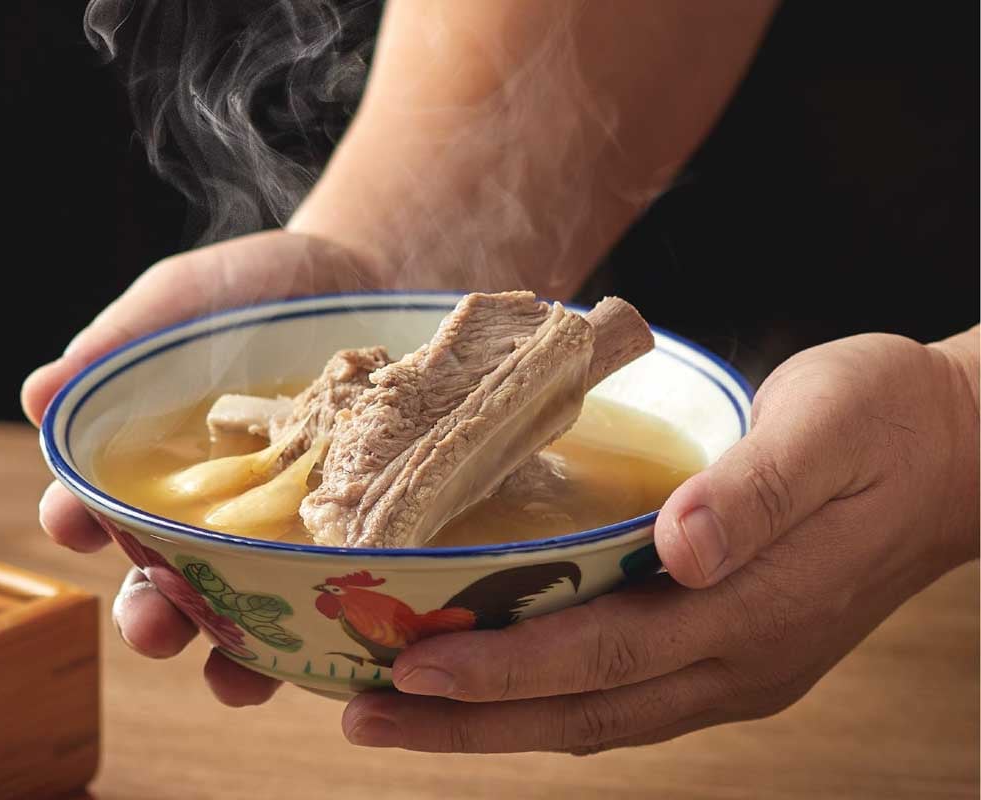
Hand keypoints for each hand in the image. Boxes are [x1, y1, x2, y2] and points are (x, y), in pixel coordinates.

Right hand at [23, 229, 382, 704]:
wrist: (378, 276)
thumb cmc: (264, 289)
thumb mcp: (188, 297)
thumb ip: (122, 340)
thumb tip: (36, 395)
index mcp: (152, 461)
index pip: (96, 503)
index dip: (75, 518)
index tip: (68, 522)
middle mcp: (207, 510)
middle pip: (162, 578)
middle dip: (148, 613)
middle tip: (152, 625)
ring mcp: (277, 530)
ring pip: (240, 610)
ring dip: (226, 652)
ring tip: (232, 676)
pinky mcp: (343, 540)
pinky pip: (324, 601)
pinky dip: (315, 639)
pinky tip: (318, 656)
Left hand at [342, 331, 978, 752]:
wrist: (959, 454)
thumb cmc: (886, 423)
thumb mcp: (827, 428)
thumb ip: (754, 492)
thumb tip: (681, 547)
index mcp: (756, 610)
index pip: (606, 653)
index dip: (505, 666)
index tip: (413, 664)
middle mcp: (739, 661)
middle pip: (582, 712)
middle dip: (466, 721)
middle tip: (360, 717)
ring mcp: (736, 668)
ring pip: (594, 717)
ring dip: (492, 722)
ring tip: (399, 713)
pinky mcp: (729, 652)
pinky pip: (620, 696)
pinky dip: (543, 699)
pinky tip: (491, 686)